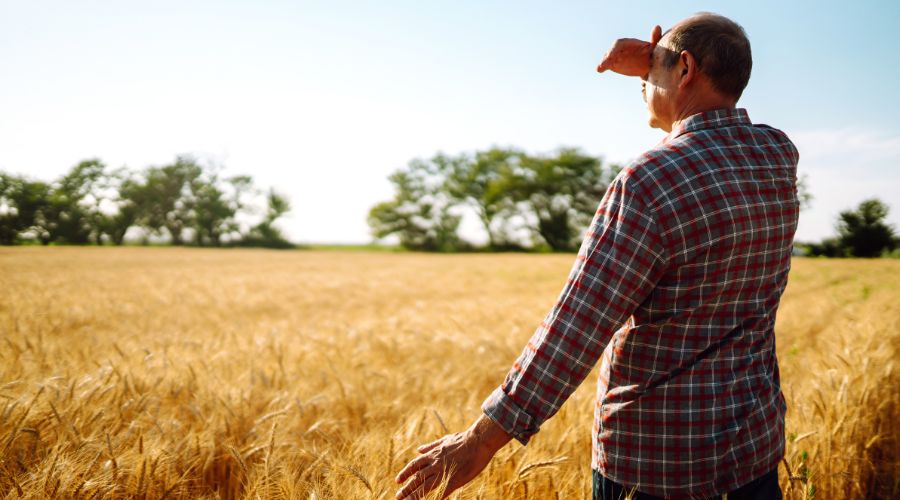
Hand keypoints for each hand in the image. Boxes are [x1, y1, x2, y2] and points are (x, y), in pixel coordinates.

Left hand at [394, 415, 510, 498]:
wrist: (477, 441)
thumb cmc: (463, 439)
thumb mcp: (444, 440)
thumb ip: (431, 446)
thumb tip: (419, 449)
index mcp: (433, 455)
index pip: (414, 465)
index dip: (405, 473)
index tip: (398, 480)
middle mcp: (435, 464)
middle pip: (417, 478)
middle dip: (406, 488)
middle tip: (398, 496)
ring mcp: (444, 472)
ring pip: (425, 486)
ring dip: (415, 495)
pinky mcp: (454, 480)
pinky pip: (442, 492)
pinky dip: (435, 498)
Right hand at [596, 25, 661, 76]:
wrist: (648, 64)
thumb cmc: (651, 54)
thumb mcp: (654, 47)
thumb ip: (654, 38)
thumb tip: (657, 27)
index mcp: (628, 43)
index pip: (619, 44)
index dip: (614, 49)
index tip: (611, 55)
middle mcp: (620, 49)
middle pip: (611, 51)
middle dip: (607, 56)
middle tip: (604, 62)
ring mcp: (616, 57)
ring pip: (607, 58)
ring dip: (604, 62)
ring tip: (600, 67)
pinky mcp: (613, 64)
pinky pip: (606, 65)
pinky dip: (602, 67)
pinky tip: (598, 70)